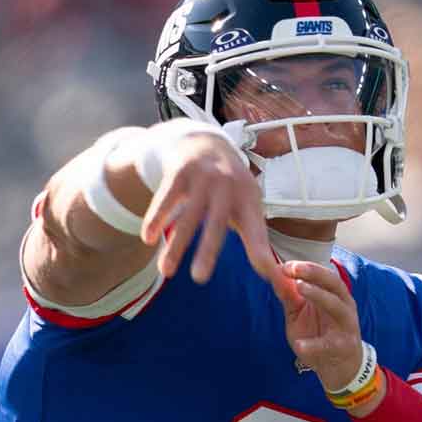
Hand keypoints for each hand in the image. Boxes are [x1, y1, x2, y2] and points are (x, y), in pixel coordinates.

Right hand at [138, 129, 276, 282]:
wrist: (205, 142)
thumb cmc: (229, 187)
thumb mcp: (247, 206)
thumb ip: (257, 241)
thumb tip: (272, 276)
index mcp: (248, 199)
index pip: (256, 230)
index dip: (260, 251)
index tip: (266, 275)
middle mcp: (227, 186)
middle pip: (216, 223)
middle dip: (207, 251)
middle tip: (199, 279)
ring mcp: (202, 178)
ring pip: (187, 216)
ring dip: (175, 245)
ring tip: (165, 271)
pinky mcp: (179, 172)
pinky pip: (166, 199)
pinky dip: (156, 219)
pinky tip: (148, 239)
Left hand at [270, 261, 362, 390]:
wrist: (338, 367)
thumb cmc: (318, 333)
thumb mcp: (299, 313)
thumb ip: (289, 295)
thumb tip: (274, 273)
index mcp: (334, 295)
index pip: (324, 275)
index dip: (307, 267)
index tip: (285, 264)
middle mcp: (343, 306)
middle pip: (334, 284)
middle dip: (314, 273)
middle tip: (293, 268)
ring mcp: (345, 326)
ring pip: (336, 306)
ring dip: (318, 295)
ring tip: (299, 287)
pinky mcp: (342, 348)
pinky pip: (327, 345)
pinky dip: (313, 345)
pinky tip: (299, 344)